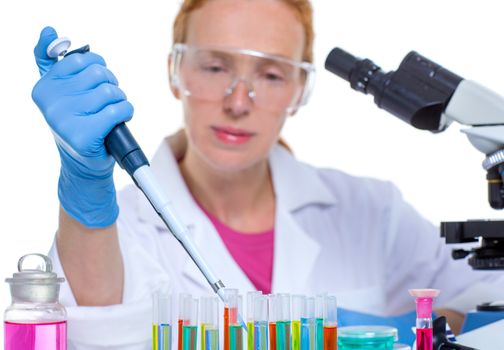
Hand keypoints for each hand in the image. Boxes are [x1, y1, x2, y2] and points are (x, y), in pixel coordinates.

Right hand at [32, 26, 133, 226]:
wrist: (85, 164)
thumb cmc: (80, 123)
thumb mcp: (63, 92)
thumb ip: (53, 61)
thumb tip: (49, 31)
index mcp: (43, 87)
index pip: (82, 59)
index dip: (98, 70)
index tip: (94, 86)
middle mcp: (49, 102)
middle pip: (98, 73)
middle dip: (111, 85)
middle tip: (106, 102)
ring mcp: (64, 119)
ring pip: (110, 91)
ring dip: (120, 101)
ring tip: (111, 114)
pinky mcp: (83, 134)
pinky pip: (118, 109)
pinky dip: (126, 113)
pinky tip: (119, 121)